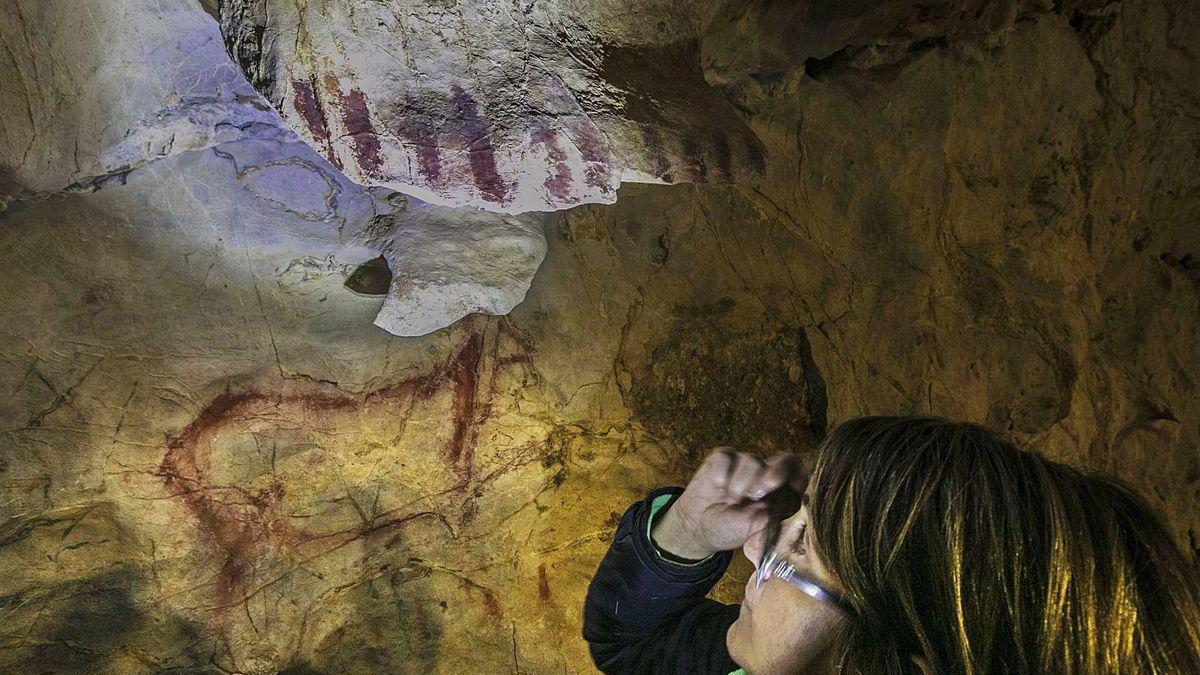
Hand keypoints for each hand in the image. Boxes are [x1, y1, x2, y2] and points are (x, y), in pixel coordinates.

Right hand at [650, 448, 805, 559]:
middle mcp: (769, 474)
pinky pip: (727, 457)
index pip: (802, 476)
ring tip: (732, 501)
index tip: (788, 492)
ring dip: (740, 485)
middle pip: (785, 460)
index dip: (798, 479)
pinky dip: (722, 474)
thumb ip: (766, 520)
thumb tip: (768, 509)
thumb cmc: (732, 529)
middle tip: (757, 493)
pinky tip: (718, 487)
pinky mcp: (724, 458)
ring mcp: (747, 464)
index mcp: (784, 493)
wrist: (700, 527)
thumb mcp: (753, 532)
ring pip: (752, 460)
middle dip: (774, 473)